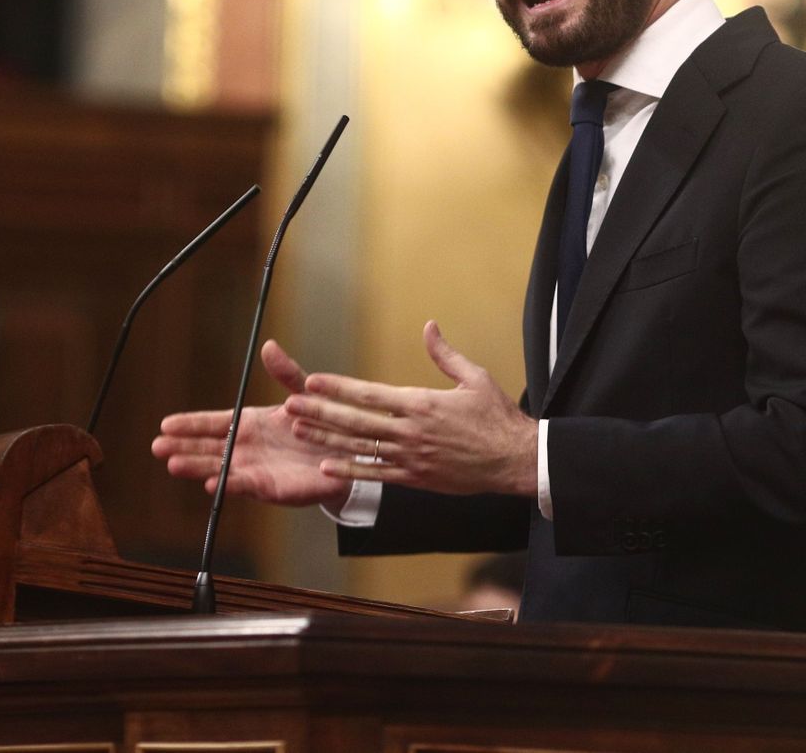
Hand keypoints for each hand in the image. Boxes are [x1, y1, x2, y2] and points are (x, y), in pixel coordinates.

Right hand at [149, 340, 351, 508]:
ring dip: (196, 466)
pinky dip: (228, 484)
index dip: (190, 424)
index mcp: (250, 424)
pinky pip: (244, 485)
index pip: (213, 423)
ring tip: (173, 463)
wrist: (346, 453)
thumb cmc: (322, 424)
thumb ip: (286, 372)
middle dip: (182, 447)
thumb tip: (269, 346)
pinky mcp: (269, 487)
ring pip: (219, 468)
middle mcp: (246, 448)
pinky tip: (211, 482)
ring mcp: (254, 468)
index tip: (166, 424)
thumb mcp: (303, 393)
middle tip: (157, 446)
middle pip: (208, 447)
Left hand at [283, 320, 538, 496]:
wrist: (515, 459)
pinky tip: (326, 465)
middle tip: (289, 406)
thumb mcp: (475, 378)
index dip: (338, 388)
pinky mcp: (416, 478)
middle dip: (319, 412)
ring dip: (326, 438)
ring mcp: (411, 457)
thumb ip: (445, 354)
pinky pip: (376, 474)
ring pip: (359, 447)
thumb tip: (429, 326)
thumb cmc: (498, 417)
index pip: (370, 394)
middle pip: (356, 421)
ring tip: (298, 430)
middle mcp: (411, 431)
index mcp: (422, 403)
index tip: (312, 381)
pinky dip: (350, 470)